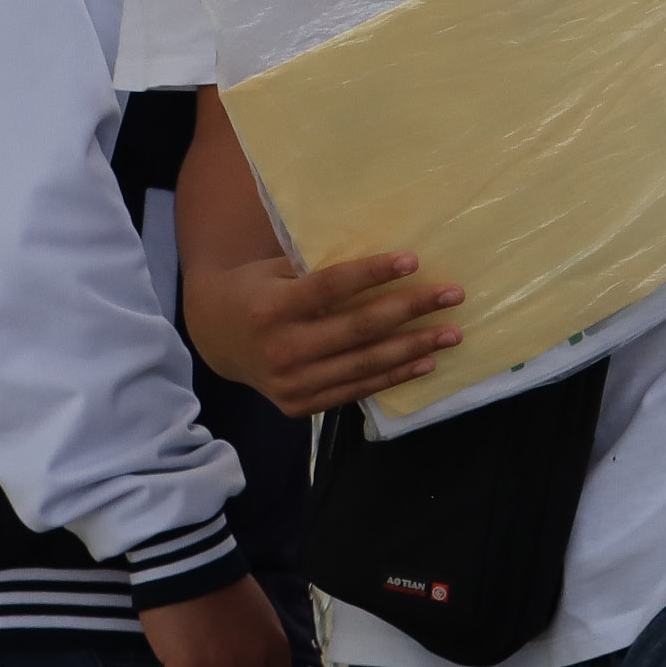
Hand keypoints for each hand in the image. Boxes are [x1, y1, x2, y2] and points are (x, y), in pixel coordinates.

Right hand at [182, 250, 461, 418]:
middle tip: (452, 295)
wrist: (213, 337)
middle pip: (359, 329)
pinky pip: (355, 389)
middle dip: (411, 310)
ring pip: (364, 364)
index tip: (413, 260)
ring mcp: (292, 383)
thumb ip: (316, 271)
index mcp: (273, 307)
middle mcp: (282, 348)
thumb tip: (380, 262)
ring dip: (414, 348)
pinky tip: (424, 362)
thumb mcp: (274, 270)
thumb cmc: (253, 290)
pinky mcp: (299, 406)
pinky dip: (392, 377)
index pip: (332, 288)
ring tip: (451, 333)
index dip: (373, 274)